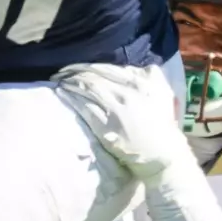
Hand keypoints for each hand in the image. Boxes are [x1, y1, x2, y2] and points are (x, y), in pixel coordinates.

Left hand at [54, 63, 193, 182]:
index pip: (106, 68)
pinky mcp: (106, 124)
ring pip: (87, 88)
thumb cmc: (162, 125)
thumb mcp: (163, 93)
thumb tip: (133, 67)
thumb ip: (151, 75)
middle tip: (60, 73)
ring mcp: (116, 107)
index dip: (87, 66)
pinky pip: (84, 105)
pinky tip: (62, 94)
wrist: (162, 154)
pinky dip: (71, 97)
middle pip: (93, 75)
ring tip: (58, 82)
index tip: (74, 67)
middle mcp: (128, 91)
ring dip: (69, 83)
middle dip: (73, 72)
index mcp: (141, 82)